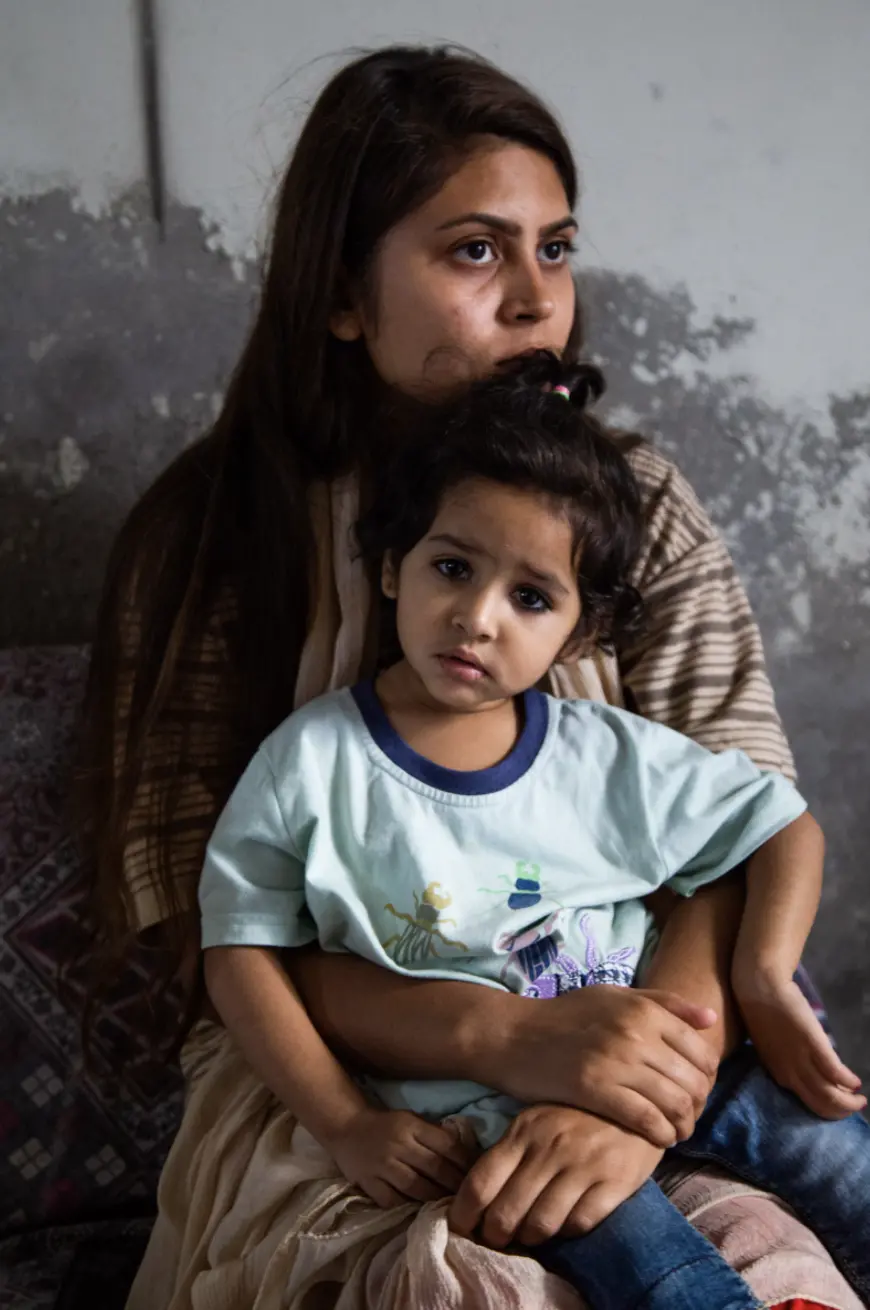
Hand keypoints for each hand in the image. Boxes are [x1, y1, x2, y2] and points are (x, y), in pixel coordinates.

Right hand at [322, 1106, 475, 1207]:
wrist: (346, 1128)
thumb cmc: (387, 1125)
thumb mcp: (412, 1120)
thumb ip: (435, 1136)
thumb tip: (467, 1154)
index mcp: (411, 1126)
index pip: (446, 1145)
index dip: (466, 1161)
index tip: (479, 1174)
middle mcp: (398, 1145)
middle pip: (434, 1167)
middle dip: (456, 1184)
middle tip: (472, 1198)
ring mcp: (382, 1165)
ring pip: (416, 1187)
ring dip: (436, 1199)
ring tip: (452, 1210)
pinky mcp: (368, 1183)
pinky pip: (392, 1201)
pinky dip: (409, 1208)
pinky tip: (422, 1215)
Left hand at [449, 1104, 662, 1247]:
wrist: (638, 1099)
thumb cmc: (578, 1113)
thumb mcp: (538, 1120)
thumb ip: (511, 1151)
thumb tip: (477, 1194)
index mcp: (524, 1131)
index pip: (480, 1183)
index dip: (463, 1215)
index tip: (461, 1227)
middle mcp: (550, 1149)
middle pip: (505, 1213)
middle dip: (494, 1236)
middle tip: (495, 1240)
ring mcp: (583, 1166)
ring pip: (541, 1225)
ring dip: (529, 1239)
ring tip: (528, 1236)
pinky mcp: (615, 1182)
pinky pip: (580, 1224)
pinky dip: (567, 1233)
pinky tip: (564, 1226)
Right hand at [485, 986, 718, 1147]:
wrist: (515, 1035)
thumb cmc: (567, 1015)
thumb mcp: (615, 996)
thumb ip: (664, 1003)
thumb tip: (711, 1018)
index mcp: (643, 1009)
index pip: (700, 1050)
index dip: (707, 1077)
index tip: (697, 1089)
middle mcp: (635, 1032)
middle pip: (692, 1080)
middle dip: (698, 1104)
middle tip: (689, 1115)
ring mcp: (616, 1061)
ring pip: (675, 1103)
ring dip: (684, 1124)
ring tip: (677, 1130)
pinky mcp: (596, 1089)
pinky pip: (646, 1120)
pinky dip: (661, 1135)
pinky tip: (659, 1138)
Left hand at [736, 974, 864, 1118]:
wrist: (759, 988)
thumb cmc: (763, 1013)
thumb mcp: (773, 1046)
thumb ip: (787, 1060)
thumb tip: (806, 1068)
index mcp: (779, 1075)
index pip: (807, 1102)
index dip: (826, 1108)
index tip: (838, 1103)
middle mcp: (790, 1074)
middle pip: (820, 1104)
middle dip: (841, 1110)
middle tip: (855, 1106)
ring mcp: (801, 1061)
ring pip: (829, 1095)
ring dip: (848, 1102)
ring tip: (860, 1099)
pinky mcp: (813, 1045)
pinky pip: (835, 1072)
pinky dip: (848, 1081)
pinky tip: (856, 1082)